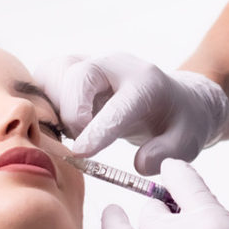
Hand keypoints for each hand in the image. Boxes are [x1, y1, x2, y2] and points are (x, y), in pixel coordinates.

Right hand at [39, 52, 228, 174]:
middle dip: (72, 112)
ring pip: (53, 71)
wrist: (174, 99)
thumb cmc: (178, 122)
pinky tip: (56, 124)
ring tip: (69, 132)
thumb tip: (140, 163)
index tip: (82, 153)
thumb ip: (167, 153)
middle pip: (77, 74)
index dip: (99, 128)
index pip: (118, 104)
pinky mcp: (70, 72)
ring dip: (52, 105)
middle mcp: (114, 66)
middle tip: (82, 143)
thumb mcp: (187, 141)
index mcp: (146, 83)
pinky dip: (41, 101)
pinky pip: (42, 78)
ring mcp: (89, 64)